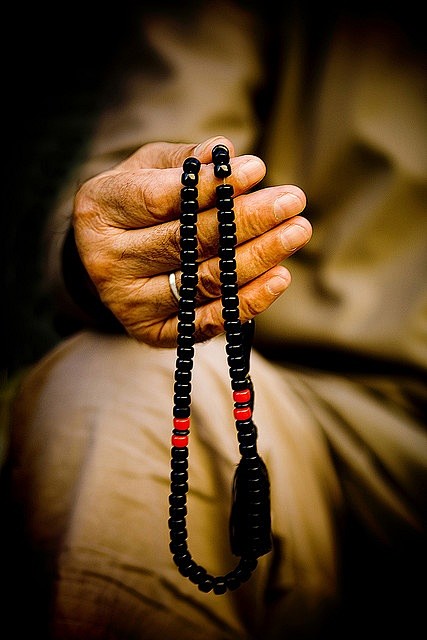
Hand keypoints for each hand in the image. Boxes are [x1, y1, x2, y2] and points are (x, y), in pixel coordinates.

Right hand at [72, 135, 310, 346]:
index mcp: (99, 211)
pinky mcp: (153, 332)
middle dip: (247, 219)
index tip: (258, 169)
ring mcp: (129, 303)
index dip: (212, 186)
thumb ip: (184, 162)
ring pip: (204, 281)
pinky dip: (248, 301)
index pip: (160, 199)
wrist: (110, 257)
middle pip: (187, 242)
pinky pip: (208, 321)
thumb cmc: (135, 203)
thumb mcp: (148, 169)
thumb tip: (224, 151)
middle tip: (292, 200)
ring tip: (297, 231)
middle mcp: (108, 261)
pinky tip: (280, 276)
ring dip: (258, 257)